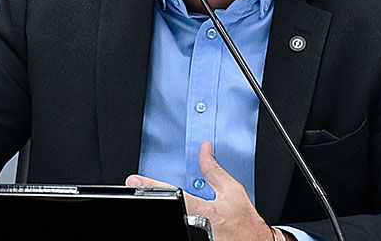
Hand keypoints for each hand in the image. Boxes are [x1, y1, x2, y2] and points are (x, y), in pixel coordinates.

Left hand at [126, 141, 291, 240]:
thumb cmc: (245, 221)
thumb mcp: (232, 190)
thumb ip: (214, 170)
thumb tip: (204, 148)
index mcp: (205, 211)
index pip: (174, 195)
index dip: (152, 186)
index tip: (135, 180)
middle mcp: (195, 227)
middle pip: (168, 212)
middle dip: (152, 200)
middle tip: (136, 188)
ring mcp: (193, 238)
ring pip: (172, 224)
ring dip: (163, 215)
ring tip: (152, 203)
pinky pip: (179, 232)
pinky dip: (172, 224)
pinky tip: (167, 218)